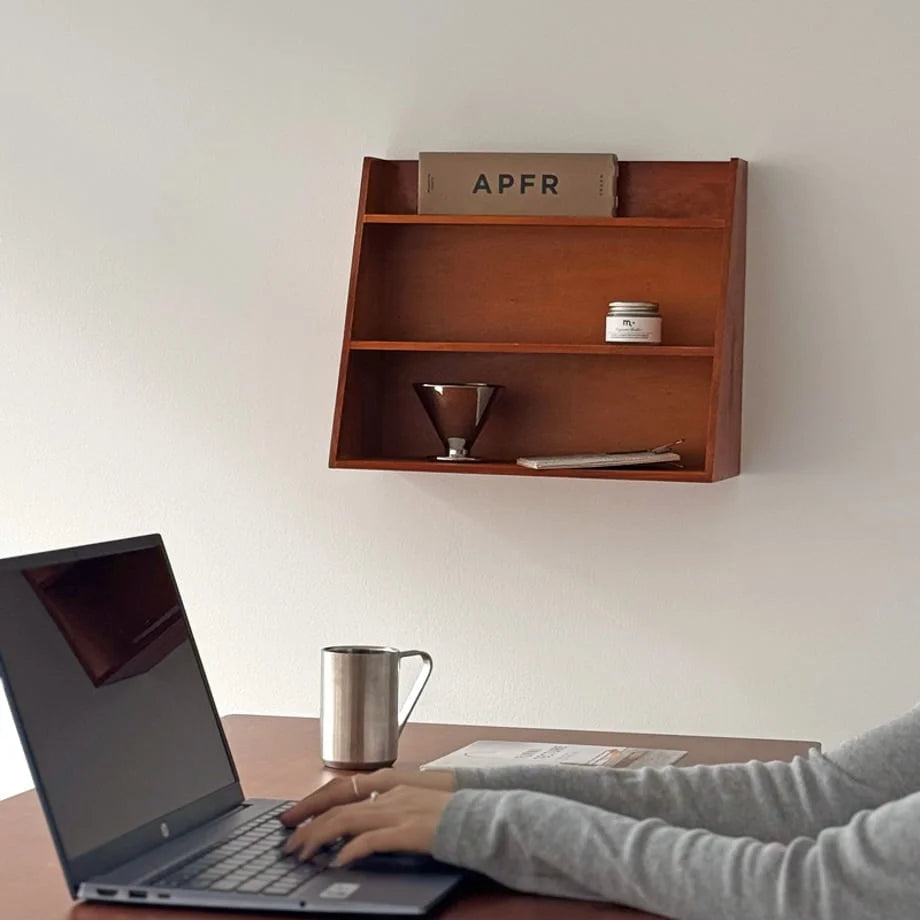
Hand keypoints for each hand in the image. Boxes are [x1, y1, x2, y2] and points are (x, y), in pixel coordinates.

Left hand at [281, 784, 453, 865]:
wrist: (484, 814)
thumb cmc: (455, 809)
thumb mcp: (417, 799)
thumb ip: (390, 806)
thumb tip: (363, 823)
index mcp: (392, 783)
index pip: (340, 789)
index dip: (312, 803)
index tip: (292, 817)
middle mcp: (391, 794)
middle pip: (337, 806)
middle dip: (307, 825)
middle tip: (288, 843)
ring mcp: (399, 811)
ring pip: (346, 820)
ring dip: (319, 838)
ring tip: (303, 855)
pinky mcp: (408, 831)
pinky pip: (371, 840)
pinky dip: (350, 851)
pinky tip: (337, 862)